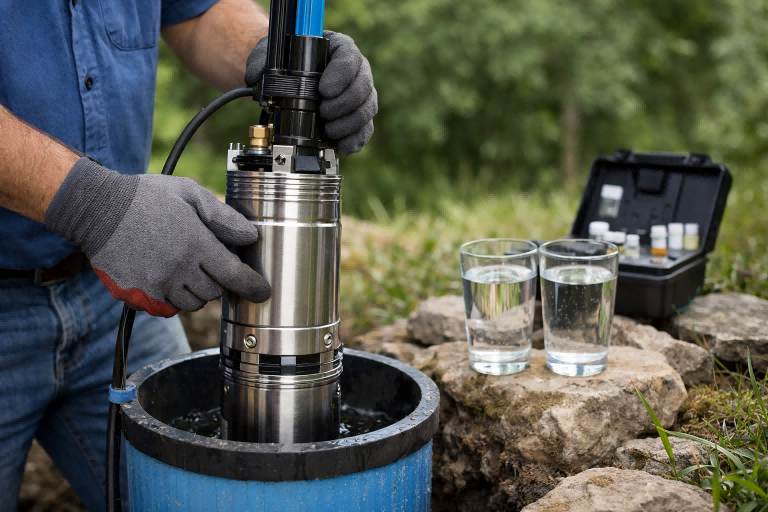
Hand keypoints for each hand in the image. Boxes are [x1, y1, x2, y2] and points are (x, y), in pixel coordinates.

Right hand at [45, 158, 270, 316]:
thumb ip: (223, 216)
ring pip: (192, 304)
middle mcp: (178, 269)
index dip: (252, 286)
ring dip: (197, 291)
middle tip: (209, 264)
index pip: (234, 275)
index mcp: (195, 244)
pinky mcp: (138, 295)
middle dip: (218, 281)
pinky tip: (167, 277)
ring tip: (185, 267)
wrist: (97, 209)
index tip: (262, 291)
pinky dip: (173, 298)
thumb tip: (250, 236)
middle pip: (214, 293)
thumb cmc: (146, 197)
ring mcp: (157, 285)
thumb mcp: (190, 194)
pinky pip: (167, 308)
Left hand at [245, 31, 376, 154]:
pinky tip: (342, 146)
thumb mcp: (269, 56)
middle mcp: (356, 70)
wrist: (288, 81)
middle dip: (344, 104)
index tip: (324, 90)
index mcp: (338, 48)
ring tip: (328, 130)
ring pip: (367, 109)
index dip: (341, 74)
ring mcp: (360, 95)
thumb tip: (255, 77)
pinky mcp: (359, 117)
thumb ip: (260, 62)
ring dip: (349, 124)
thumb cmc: (284, 63)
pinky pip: (366, 129)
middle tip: (324, 113)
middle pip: (363, 86)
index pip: (349, 57)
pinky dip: (356, 140)